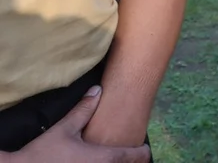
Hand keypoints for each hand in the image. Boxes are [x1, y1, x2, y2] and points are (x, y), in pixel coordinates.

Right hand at [13, 87, 150, 161]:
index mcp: (103, 158)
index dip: (143, 152)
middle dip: (131, 160)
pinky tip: (99, 162)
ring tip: (118, 157)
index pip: (135, 157)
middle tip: (132, 152)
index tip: (145, 147)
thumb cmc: (43, 153)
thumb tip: (97, 90)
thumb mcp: (65, 129)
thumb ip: (84, 110)